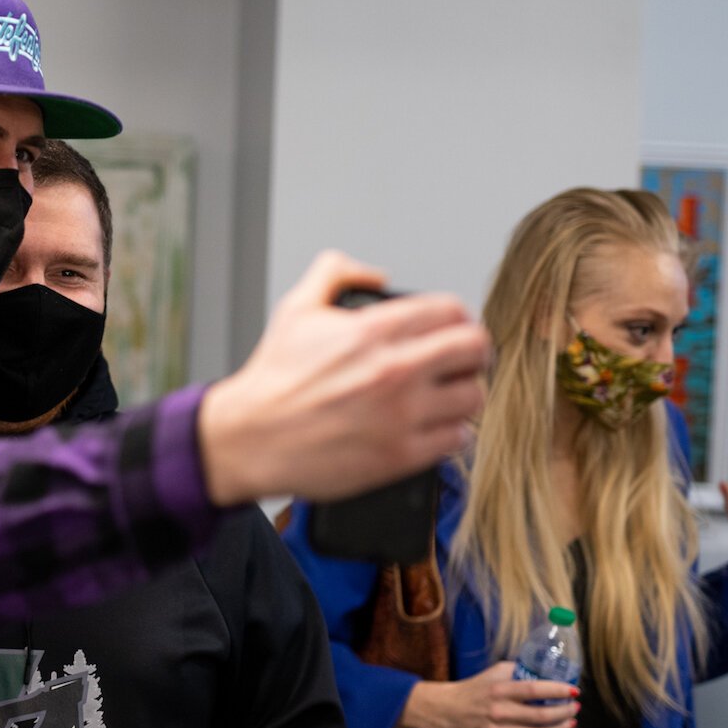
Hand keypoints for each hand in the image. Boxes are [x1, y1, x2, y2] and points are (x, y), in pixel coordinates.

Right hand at [198, 251, 488, 504]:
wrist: (252, 438)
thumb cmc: (273, 382)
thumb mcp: (296, 308)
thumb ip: (335, 272)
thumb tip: (375, 273)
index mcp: (373, 331)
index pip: (452, 311)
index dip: (456, 317)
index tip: (452, 329)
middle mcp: (395, 371)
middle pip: (475, 350)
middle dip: (472, 352)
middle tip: (461, 361)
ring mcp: (401, 416)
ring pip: (472, 397)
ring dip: (463, 394)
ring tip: (446, 396)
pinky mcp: (401, 455)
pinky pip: (456, 439)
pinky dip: (451, 432)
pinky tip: (432, 427)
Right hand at [397, 662, 577, 727]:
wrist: (447, 711)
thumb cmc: (473, 689)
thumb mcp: (493, 673)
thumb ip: (517, 671)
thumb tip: (545, 673)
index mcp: (499, 690)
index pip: (534, 690)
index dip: (558, 691)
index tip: (573, 691)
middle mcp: (500, 711)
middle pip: (541, 716)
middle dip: (564, 713)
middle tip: (574, 708)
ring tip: (570, 723)